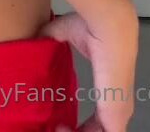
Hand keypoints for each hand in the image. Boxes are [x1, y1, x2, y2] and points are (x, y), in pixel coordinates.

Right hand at [41, 7, 134, 130]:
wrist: (109, 27)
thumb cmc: (90, 27)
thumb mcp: (62, 33)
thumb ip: (48, 39)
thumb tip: (31, 41)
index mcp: (111, 91)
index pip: (101, 121)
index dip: (80, 127)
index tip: (59, 122)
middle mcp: (117, 106)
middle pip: (99, 131)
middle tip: (54, 126)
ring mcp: (118, 113)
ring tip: (55, 128)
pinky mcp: (115, 118)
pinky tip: (61, 130)